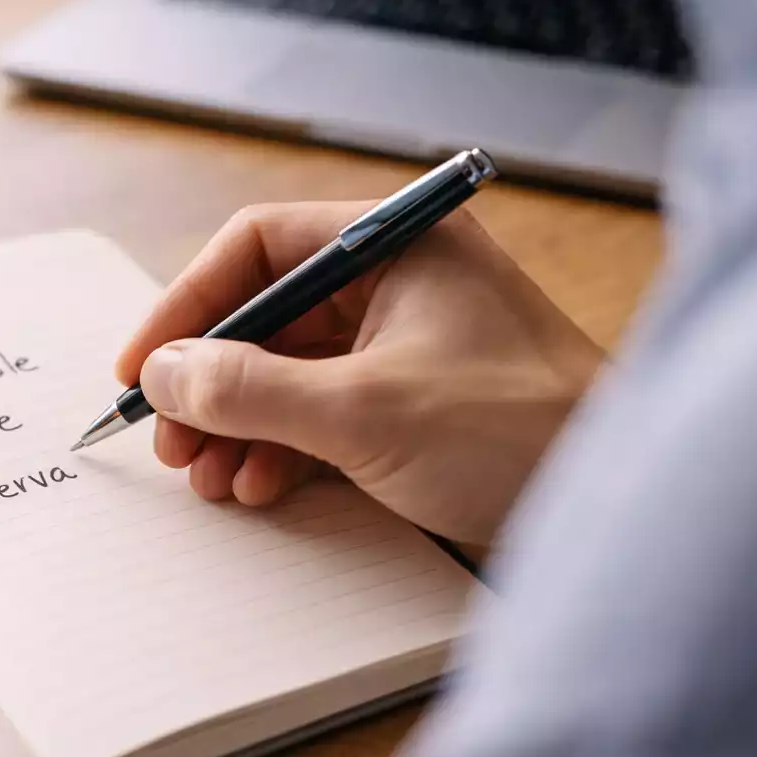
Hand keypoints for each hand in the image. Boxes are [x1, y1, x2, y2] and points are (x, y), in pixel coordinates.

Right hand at [117, 203, 604, 548]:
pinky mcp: (411, 405)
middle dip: (210, 380)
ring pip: (287, 369)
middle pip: (267, 314)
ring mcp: (405, 345)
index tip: (144, 366)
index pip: (260, 247)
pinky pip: (319, 411)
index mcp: (398, 245)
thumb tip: (164, 373)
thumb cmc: (515, 435)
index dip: (189, 304)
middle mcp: (400, 283)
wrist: (612, 511)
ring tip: (207, 476)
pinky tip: (257, 487)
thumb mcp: (361, 412)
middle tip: (170, 438)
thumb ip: (248, 388)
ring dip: (237, 423)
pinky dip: (278, 448)